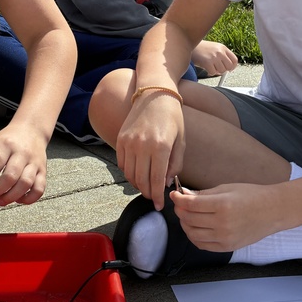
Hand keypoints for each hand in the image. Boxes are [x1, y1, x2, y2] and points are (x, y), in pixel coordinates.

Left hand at [0, 122, 47, 205]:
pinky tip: (18, 199)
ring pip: (26, 184)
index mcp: (6, 144)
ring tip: (0, 201)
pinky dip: (29, 199)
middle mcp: (22, 153)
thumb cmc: (8, 140)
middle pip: (10, 176)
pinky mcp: (43, 171)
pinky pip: (39, 189)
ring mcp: (34, 162)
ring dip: (11, 197)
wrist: (32, 130)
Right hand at [116, 91, 184, 209]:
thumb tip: (165, 184)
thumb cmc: (172, 118)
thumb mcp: (181, 141)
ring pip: (130, 175)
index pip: (156, 180)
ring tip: (146, 187)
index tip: (159, 206)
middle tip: (154, 198)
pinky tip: (138, 174)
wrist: (154, 94)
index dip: (157, 197)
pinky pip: (122, 164)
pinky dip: (129, 174)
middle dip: (148, 193)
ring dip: (138, 185)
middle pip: (142, 180)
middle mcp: (142, 145)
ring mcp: (129, 142)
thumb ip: (175, 165)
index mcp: (161, 146)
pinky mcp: (121, 139)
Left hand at [171, 182, 281, 251]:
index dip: (178, 199)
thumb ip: (203, 194)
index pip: (191, 204)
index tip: (175, 194)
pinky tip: (195, 227)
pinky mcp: (227, 247)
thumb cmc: (252, 196)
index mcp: (223, 205)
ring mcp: (225, 237)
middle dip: (180, 210)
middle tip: (180, 204)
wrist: (273, 211)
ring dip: (185, 224)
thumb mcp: (227, 189)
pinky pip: (202, 244)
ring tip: (187, 215)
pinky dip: (194, 236)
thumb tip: (184, 195)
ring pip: (192, 234)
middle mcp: (223, 224)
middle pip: (189, 219)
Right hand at [191, 40, 237, 76]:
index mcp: (223, 48)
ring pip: (222, 71)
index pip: (234, 60)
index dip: (233, 67)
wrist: (189, 44)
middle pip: (229, 67)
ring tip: (211, 67)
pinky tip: (206, 68)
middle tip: (218, 69)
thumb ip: (223, 56)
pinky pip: (213, 73)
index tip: (229, 69)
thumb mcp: (215, 48)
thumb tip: (230, 68)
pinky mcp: (207, 62)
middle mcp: (220, 52)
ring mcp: (214, 57)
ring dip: (216, 71)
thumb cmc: (202, 49)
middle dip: (225, 70)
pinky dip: (210, 72)